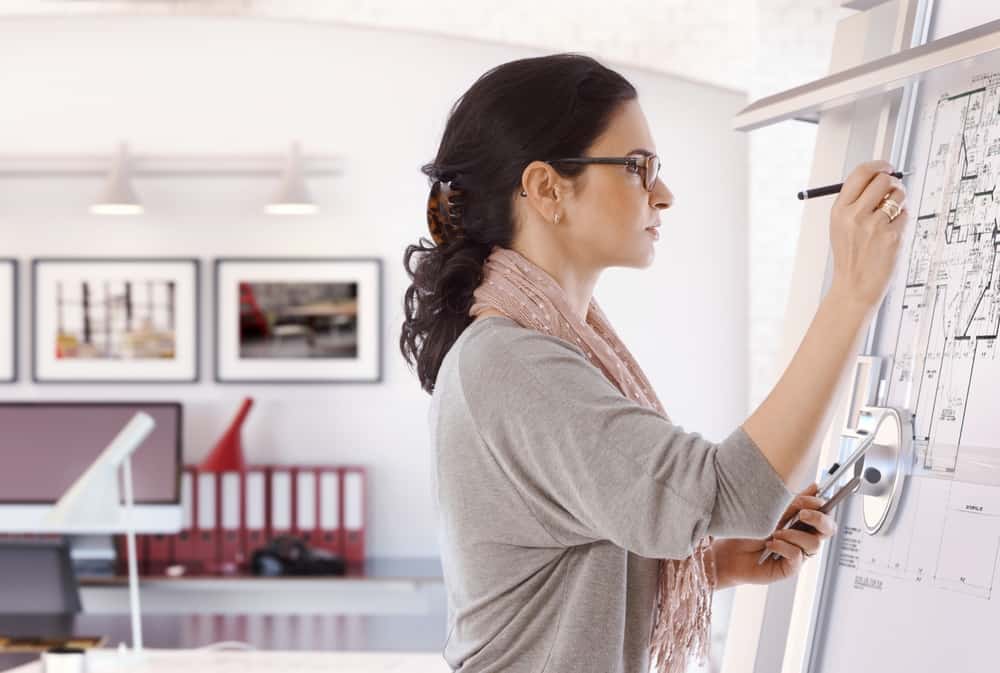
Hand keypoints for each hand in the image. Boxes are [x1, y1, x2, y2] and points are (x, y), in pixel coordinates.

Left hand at [711, 483, 837, 587]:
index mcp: (802, 522)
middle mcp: (803, 538)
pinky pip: (797, 556)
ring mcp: (799, 554)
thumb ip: (794, 501)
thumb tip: (815, 486)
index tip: (809, 500)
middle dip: (819, 519)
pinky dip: (783, 547)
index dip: (821, 506)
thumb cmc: (749, 531)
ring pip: (814, 544)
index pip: (825, 514)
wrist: (729, 551)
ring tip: (775, 533)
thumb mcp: (771, 511)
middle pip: (829, 529)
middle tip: (801, 515)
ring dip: (793, 534)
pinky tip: (770, 545)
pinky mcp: (790, 568)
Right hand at [828, 159, 909, 310]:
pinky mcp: (891, 236)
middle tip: (893, 191)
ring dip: (900, 201)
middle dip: (892, 182)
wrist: (854, 287)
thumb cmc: (850, 256)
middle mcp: (854, 215)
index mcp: (839, 210)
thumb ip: (856, 202)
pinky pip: (905, 214)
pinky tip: (891, 234)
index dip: (878, 165)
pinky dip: (902, 220)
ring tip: (890, 216)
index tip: (887, 167)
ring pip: (899, 194)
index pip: (860, 173)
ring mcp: (874, 226)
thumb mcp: (841, 226)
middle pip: (883, 179)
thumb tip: (881, 176)